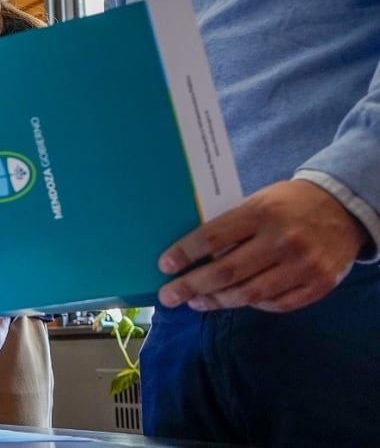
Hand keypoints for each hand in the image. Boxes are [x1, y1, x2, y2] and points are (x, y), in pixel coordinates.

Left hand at [158, 179, 366, 312]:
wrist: (343, 207)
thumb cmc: (288, 204)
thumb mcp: (258, 202)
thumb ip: (231, 225)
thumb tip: (191, 252)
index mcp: (261, 213)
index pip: (212, 237)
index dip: (184, 253)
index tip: (164, 266)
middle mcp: (281, 240)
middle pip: (227, 271)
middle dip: (191, 286)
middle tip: (169, 296)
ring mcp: (303, 265)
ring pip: (250, 294)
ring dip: (217, 301)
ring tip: (196, 302)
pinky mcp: (319, 284)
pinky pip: (277, 304)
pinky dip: (253, 306)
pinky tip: (234, 302)